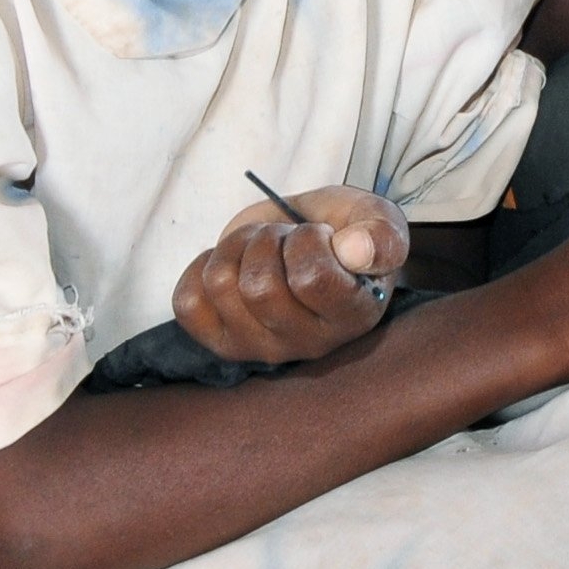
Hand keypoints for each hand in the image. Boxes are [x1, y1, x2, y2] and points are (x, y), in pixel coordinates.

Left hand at [170, 185, 408, 365]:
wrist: (308, 242)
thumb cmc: (344, 232)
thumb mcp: (374, 219)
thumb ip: (381, 233)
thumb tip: (357, 250)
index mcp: (352, 316)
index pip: (311, 280)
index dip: (306, 241)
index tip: (320, 233)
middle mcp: (308, 344)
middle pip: (259, 287)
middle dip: (266, 240)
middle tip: (283, 237)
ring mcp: (261, 349)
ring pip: (221, 285)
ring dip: (236, 246)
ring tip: (260, 246)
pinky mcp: (222, 343)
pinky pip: (187, 303)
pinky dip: (201, 268)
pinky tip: (231, 265)